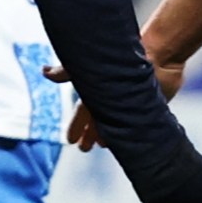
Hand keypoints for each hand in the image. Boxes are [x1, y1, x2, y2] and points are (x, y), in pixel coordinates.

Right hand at [62, 43, 185, 151]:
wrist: (157, 53)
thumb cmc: (121, 59)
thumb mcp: (89, 68)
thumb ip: (67, 73)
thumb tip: (45, 72)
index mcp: (99, 91)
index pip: (84, 114)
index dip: (77, 127)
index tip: (70, 140)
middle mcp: (113, 98)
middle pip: (99, 121)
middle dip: (90, 135)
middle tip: (84, 149)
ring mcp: (131, 103)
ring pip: (116, 124)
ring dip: (108, 136)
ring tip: (103, 147)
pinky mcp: (150, 105)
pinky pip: (138, 123)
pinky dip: (132, 132)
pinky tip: (128, 141)